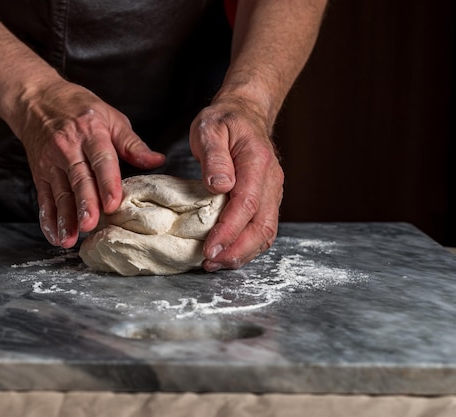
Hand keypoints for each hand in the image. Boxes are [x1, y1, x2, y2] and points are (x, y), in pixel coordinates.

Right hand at [14, 79, 164, 247]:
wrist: (37, 100)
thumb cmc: (79, 108)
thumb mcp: (110, 117)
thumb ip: (132, 143)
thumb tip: (157, 160)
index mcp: (91, 133)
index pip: (101, 160)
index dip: (107, 182)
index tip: (113, 203)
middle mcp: (68, 148)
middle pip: (78, 179)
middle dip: (85, 203)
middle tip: (90, 224)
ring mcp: (51, 162)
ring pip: (59, 193)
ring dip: (64, 217)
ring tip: (70, 238)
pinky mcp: (40, 174)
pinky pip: (43, 198)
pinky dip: (47, 218)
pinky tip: (54, 235)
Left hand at [190, 95, 283, 270]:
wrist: (245, 114)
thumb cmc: (224, 121)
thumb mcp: (210, 128)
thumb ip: (214, 155)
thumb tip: (220, 185)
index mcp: (256, 162)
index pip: (247, 204)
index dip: (229, 231)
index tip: (210, 249)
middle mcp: (271, 181)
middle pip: (262, 226)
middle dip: (237, 251)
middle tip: (210, 264)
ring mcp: (273, 192)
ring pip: (266, 232)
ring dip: (243, 253)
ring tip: (216, 264)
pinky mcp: (268, 200)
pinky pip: (263, 229)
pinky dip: (247, 246)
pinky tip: (228, 253)